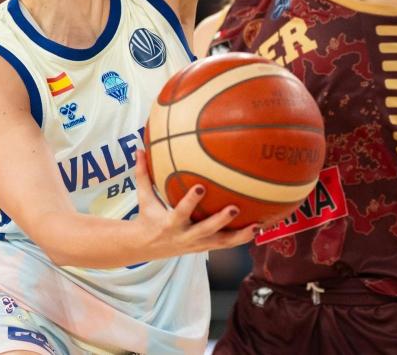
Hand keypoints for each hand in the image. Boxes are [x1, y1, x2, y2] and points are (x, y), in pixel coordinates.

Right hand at [132, 149, 257, 256]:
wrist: (146, 246)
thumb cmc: (147, 216)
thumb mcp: (143, 198)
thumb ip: (143, 174)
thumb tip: (139, 149)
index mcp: (170, 223)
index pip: (181, 211)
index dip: (191, 201)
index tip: (201, 187)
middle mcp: (185, 236)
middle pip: (206, 230)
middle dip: (220, 220)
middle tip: (235, 208)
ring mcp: (196, 245)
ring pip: (221, 243)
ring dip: (239, 235)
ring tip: (257, 224)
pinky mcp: (204, 248)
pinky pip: (225, 245)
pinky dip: (241, 238)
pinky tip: (257, 228)